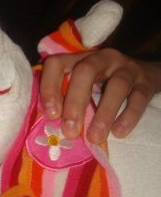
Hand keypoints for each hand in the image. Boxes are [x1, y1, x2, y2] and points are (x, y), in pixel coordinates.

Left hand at [39, 48, 160, 143]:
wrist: (147, 75)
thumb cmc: (106, 85)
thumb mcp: (86, 84)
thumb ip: (69, 97)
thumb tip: (53, 124)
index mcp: (81, 58)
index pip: (57, 63)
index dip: (49, 87)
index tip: (51, 114)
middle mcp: (103, 58)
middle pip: (86, 71)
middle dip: (75, 102)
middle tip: (69, 130)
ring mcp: (127, 68)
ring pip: (117, 85)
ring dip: (103, 113)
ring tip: (94, 138)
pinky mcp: (146, 83)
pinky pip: (138, 99)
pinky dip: (128, 117)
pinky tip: (118, 133)